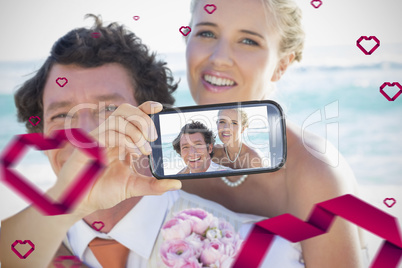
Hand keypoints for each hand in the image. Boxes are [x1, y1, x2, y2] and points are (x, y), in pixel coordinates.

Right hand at [52, 101, 180, 216]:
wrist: (79, 204)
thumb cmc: (102, 192)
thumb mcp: (134, 187)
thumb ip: (154, 185)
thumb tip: (177, 184)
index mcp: (119, 140)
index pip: (132, 116)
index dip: (145, 107)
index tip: (160, 107)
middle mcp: (109, 136)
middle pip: (126, 110)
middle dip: (143, 119)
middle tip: (154, 137)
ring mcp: (98, 139)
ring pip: (117, 118)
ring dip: (135, 131)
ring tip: (145, 150)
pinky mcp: (88, 146)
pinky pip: (107, 132)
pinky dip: (124, 139)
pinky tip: (132, 152)